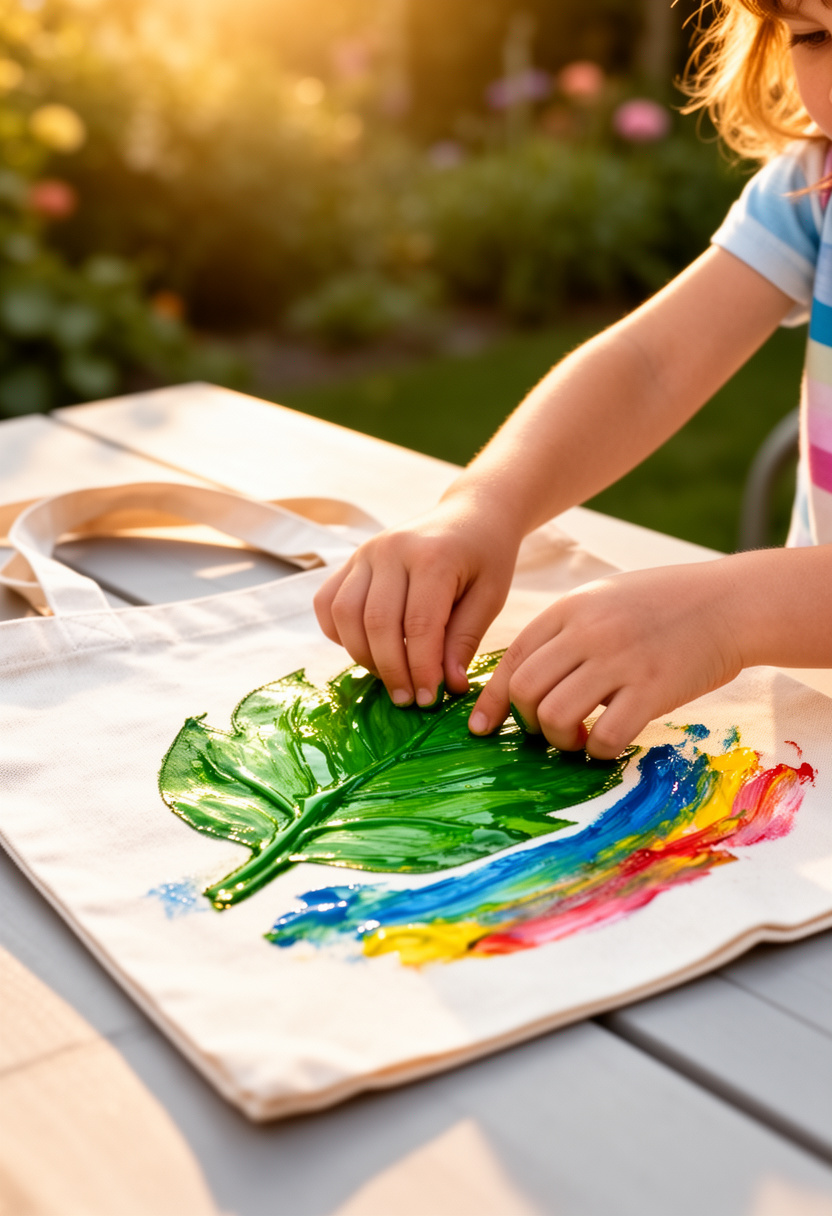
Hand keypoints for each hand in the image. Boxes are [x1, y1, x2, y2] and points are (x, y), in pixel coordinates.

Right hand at [314, 495, 521, 705]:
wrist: (472, 514)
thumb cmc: (486, 557)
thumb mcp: (490, 597)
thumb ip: (464, 640)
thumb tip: (446, 686)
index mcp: (434, 556)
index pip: (418, 625)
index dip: (421, 669)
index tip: (430, 699)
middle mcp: (392, 549)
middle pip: (376, 623)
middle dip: (391, 670)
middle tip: (409, 699)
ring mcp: (366, 551)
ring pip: (344, 614)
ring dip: (362, 655)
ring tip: (390, 676)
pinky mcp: (352, 559)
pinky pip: (328, 602)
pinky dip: (338, 633)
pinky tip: (366, 649)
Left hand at [468, 562, 744, 758]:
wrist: (729, 603)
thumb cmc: (663, 605)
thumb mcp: (603, 601)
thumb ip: (564, 631)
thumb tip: (523, 679)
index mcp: (569, 609)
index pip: (512, 658)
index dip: (493, 699)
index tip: (483, 726)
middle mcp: (587, 632)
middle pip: (525, 690)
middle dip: (527, 721)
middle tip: (547, 730)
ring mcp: (619, 660)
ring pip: (555, 716)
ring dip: (559, 739)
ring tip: (577, 738)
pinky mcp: (652, 689)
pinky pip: (604, 735)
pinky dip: (597, 750)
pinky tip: (607, 743)